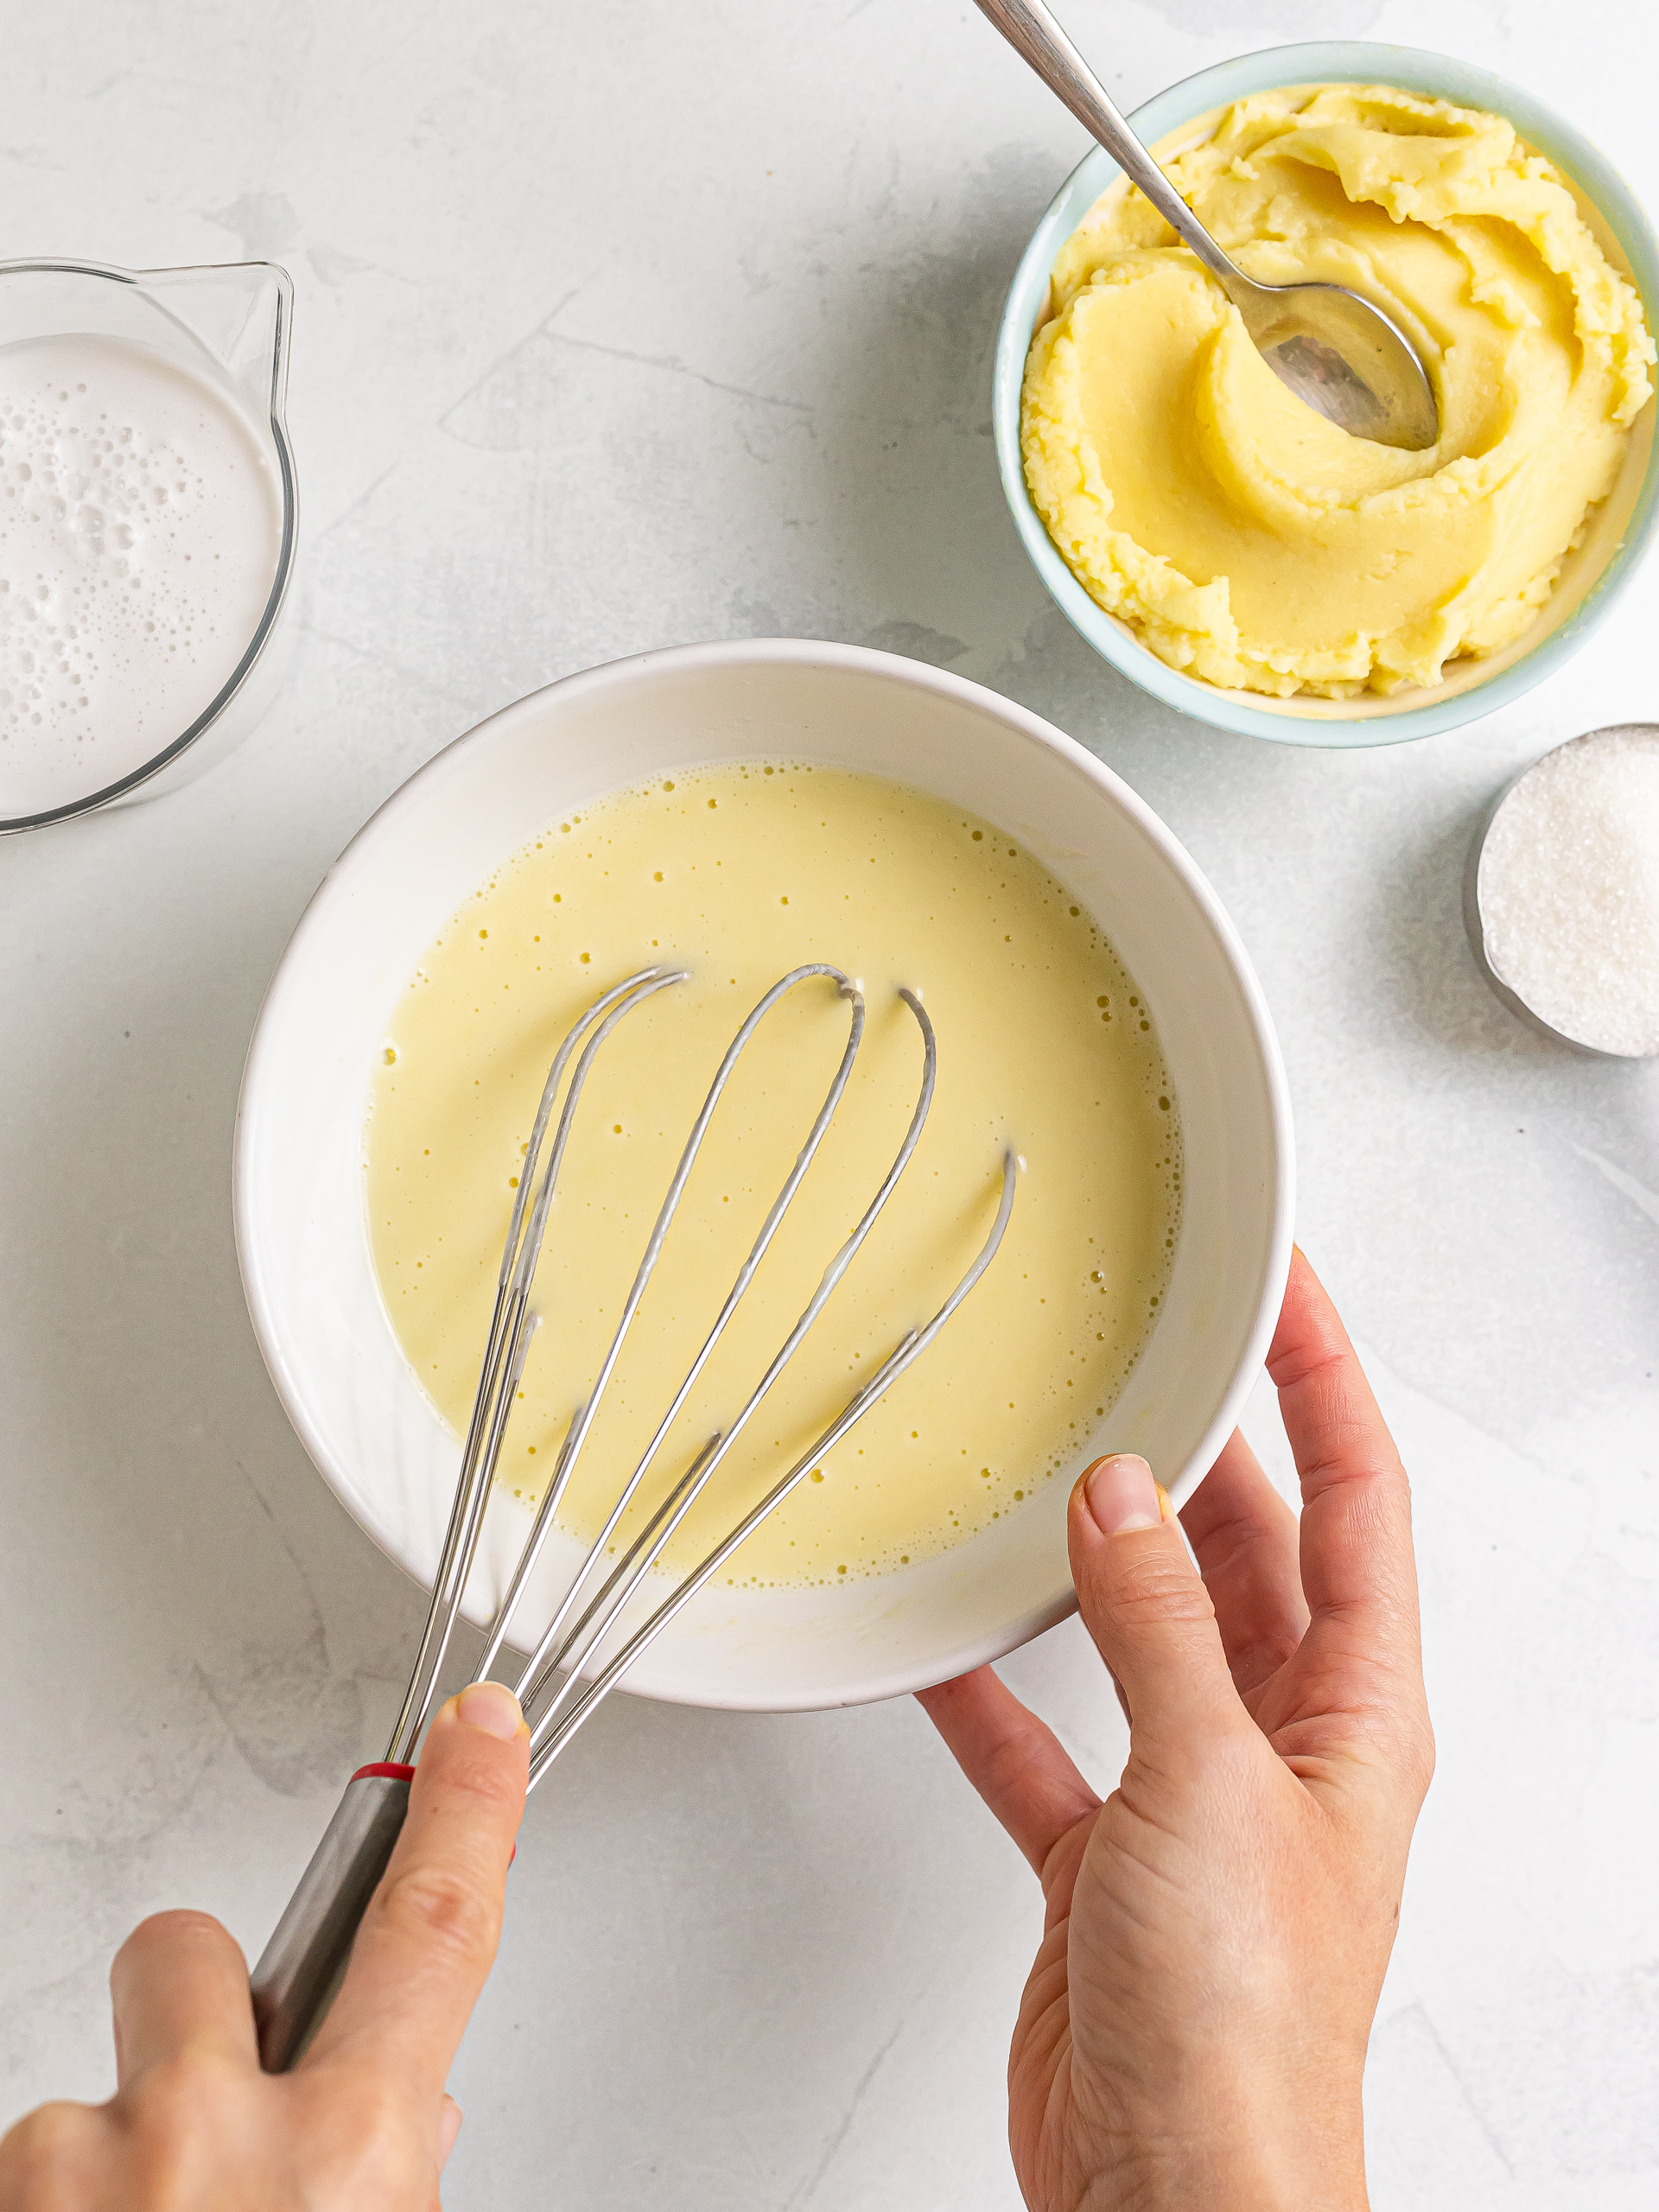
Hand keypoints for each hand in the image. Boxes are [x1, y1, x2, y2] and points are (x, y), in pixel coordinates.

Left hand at [0, 1681, 528, 2211]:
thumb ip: (387, 2173)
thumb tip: (398, 2122)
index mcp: (343, 2161)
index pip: (429, 1928)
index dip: (462, 1810)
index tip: (474, 1729)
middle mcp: (204, 2138)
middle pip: (193, 1952)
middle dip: (196, 2000)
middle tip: (207, 2119)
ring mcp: (77, 2165)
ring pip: (96, 2088)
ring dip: (116, 2158)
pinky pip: (28, 2167)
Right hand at [919, 1249, 1432, 2211]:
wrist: (1172, 2196)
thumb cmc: (1243, 2031)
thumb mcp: (1203, 1785)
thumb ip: (1154, 1629)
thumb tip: (1123, 1498)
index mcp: (1354, 1716)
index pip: (1358, 1501)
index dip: (1325, 1384)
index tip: (1284, 1293)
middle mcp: (1281, 1747)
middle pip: (1254, 1555)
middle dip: (1205, 1454)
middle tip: (1154, 1359)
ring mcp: (1190, 1803)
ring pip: (1147, 1637)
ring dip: (1098, 1562)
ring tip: (1053, 1473)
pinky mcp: (1105, 1863)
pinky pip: (1046, 1742)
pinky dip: (996, 1690)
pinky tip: (948, 1645)